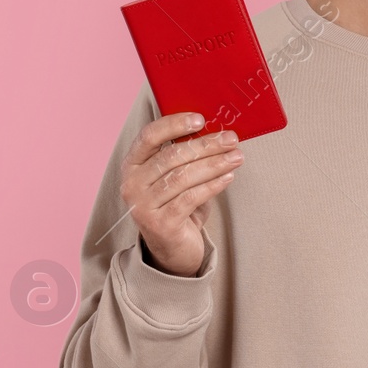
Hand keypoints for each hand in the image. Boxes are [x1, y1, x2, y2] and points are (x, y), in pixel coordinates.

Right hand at [120, 112, 242, 276]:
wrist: (172, 248)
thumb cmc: (175, 204)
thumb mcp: (173, 176)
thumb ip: (183, 154)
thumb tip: (215, 131)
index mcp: (132, 164)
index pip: (149, 136)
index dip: (174, 124)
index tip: (201, 119)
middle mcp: (132, 184)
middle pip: (172, 156)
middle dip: (206, 145)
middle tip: (231, 139)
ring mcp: (143, 205)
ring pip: (182, 177)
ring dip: (214, 164)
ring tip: (236, 157)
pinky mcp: (160, 224)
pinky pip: (190, 198)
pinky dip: (212, 185)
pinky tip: (228, 177)